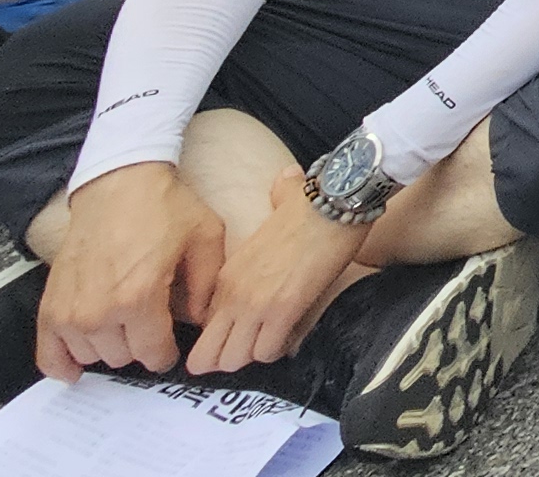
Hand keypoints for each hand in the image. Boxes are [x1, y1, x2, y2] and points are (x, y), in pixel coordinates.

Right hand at [36, 162, 225, 380]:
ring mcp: (71, 311)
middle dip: (139, 345)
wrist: (118, 182)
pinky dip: (61, 365)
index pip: (153, 354)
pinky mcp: (50, 305)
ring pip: (92, 357)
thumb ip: (207, 287)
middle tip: (147, 323)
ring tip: (121, 324)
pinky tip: (74, 369)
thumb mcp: (205, 238)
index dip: (167, 354)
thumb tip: (203, 323)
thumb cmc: (163, 207)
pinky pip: (49, 355)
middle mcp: (100, 311)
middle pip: (123, 358)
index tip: (169, 347)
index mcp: (140, 298)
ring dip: (108, 347)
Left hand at [183, 170, 369, 375]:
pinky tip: (291, 334)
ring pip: (234, 360)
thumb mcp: (278, 206)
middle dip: (224, 360)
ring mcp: (255, 304)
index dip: (219, 339)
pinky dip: (278, 350)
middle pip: (207, 355)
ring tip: (272, 341)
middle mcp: (233, 294)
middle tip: (249, 349)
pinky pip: (268, 352)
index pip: (203, 329)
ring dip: (253, 355)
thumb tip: (287, 179)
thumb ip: (276, 198)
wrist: (334, 202)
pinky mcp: (284, 310)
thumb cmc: (312, 204)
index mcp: (226, 275)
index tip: (238, 335)